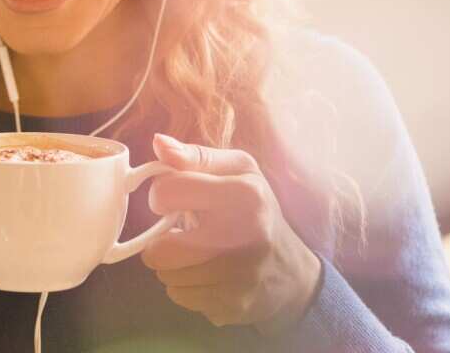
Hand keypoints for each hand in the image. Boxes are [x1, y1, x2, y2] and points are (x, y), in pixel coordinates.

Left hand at [142, 133, 320, 335]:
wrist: (292, 272)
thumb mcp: (237, 171)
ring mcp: (240, 277)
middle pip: (160, 250)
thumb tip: (157, 143)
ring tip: (198, 254)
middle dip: (161, 242)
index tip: (176, 199)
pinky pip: (180, 297)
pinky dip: (186, 287)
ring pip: (166, 276)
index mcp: (245, 194)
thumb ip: (195, 157)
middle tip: (181, 234)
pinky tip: (207, 275)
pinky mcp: (233, 306)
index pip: (167, 192)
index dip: (162, 195)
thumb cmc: (256, 211)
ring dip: (174, 266)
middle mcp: (244, 237)